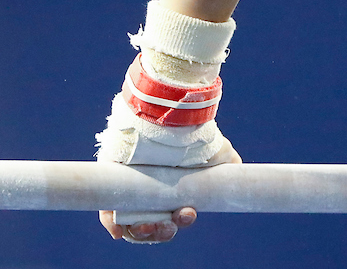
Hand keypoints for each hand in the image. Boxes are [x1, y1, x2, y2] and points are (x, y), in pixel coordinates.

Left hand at [98, 141, 241, 243]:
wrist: (168, 115)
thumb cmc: (192, 133)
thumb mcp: (217, 151)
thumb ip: (229, 166)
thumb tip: (239, 173)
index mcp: (172, 189)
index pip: (172, 215)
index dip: (177, 221)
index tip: (187, 213)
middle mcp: (150, 191)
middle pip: (153, 223)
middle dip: (163, 230)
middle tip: (172, 222)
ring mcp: (129, 190)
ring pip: (132, 222)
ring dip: (143, 230)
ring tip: (150, 224)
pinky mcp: (110, 185)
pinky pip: (107, 212)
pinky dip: (114, 224)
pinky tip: (121, 231)